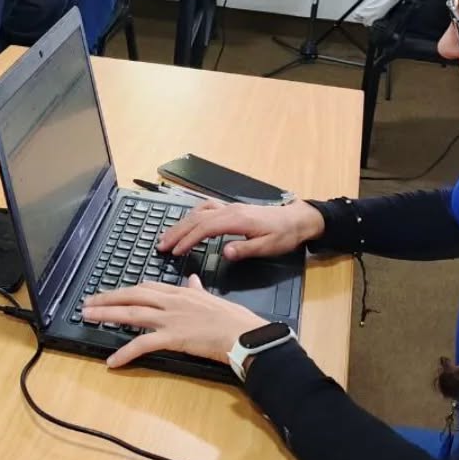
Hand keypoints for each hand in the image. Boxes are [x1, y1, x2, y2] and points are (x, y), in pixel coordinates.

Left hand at [82, 276, 267, 368]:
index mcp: (180, 292)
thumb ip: (197, 289)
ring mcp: (170, 319)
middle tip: (87, 303)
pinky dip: (125, 352)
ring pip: (132, 314)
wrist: (243, 333)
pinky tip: (112, 362)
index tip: (110, 293)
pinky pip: (143, 344)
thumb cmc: (232, 318)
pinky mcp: (173, 337)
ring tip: (89, 317)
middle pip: (132, 296)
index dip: (125, 290)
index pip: (145, 287)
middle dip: (107, 299)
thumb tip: (193, 280)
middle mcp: (171, 301)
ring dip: (107, 315)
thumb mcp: (211, 297)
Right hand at [157, 199, 323, 260]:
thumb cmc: (284, 234)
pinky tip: (187, 223)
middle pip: (196, 218)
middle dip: (177, 231)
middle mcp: (229, 210)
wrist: (297, 219)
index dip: (187, 239)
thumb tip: (224, 252)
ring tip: (168, 236)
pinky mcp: (231, 209)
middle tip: (161, 245)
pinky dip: (192, 215)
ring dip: (181, 223)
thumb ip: (245, 250)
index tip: (175, 251)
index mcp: (236, 220)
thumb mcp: (268, 247)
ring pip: (198, 212)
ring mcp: (229, 207)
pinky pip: (206, 208)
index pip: (205, 228)